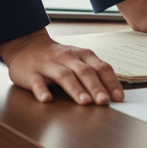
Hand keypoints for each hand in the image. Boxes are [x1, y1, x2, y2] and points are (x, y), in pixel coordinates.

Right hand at [0, 28, 123, 104]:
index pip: (101, 67)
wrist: (27, 45)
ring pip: (65, 76)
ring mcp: (49, 65)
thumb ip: (92, 73)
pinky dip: (42, 90)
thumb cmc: (58, 58)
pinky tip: (46, 99)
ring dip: (76, 89)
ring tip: (85, 102)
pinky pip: (37, 82)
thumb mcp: (77, 60)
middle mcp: (68, 58)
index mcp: (83, 55)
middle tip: (104, 102)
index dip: (111, 82)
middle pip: (85, 72)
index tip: (119, 98)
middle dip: (96, 87)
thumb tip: (112, 94)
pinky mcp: (31, 73)